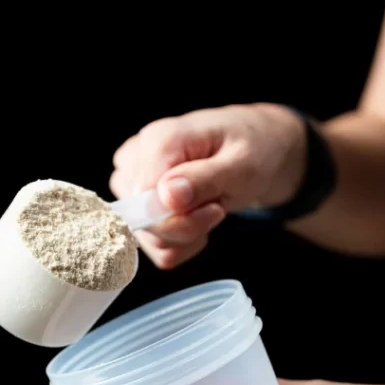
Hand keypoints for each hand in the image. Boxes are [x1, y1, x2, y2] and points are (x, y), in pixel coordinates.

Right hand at [109, 103, 306, 268]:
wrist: (254, 148)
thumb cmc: (250, 150)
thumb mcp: (242, 164)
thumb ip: (204, 179)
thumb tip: (165, 197)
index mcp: (157, 139)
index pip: (144, 200)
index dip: (181, 218)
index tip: (216, 209)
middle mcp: (135, 159)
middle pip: (141, 222)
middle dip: (186, 228)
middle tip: (217, 208)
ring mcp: (131, 182)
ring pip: (145, 238)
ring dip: (184, 237)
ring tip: (207, 209)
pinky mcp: (136, 203)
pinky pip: (150, 245)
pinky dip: (179, 244)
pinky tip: (196, 220)